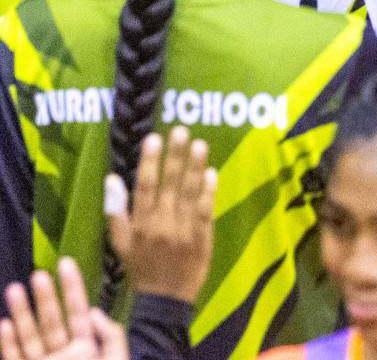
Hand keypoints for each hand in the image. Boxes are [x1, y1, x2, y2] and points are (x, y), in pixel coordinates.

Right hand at [1, 261, 126, 359]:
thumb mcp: (116, 358)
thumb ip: (111, 336)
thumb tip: (94, 311)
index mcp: (85, 347)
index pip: (78, 311)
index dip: (72, 287)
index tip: (65, 263)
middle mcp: (62, 353)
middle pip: (51, 321)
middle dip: (45, 298)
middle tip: (39, 274)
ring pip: (30, 336)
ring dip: (22, 313)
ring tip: (14, 288)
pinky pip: (14, 357)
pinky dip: (8, 342)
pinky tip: (5, 323)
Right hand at [105, 127, 216, 302]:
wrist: (165, 298)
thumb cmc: (141, 267)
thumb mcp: (120, 243)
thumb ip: (117, 211)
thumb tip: (112, 179)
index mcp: (139, 224)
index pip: (145, 187)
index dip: (150, 162)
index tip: (154, 139)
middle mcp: (160, 224)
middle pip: (169, 184)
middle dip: (175, 156)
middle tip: (181, 131)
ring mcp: (183, 230)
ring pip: (189, 193)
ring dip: (195, 167)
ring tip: (200, 144)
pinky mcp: (202, 237)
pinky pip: (206, 210)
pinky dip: (209, 191)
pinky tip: (211, 172)